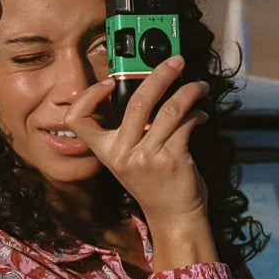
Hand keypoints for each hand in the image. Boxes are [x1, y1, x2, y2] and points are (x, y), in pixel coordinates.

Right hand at [64, 56, 209, 228]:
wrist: (174, 217)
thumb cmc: (156, 184)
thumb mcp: (132, 158)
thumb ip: (133, 130)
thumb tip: (152, 89)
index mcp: (107, 152)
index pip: (78, 120)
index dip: (88, 96)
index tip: (108, 82)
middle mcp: (122, 154)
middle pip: (136, 101)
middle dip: (160, 74)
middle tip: (175, 62)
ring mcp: (146, 157)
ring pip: (169, 109)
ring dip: (189, 91)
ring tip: (200, 87)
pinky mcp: (171, 159)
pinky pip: (185, 123)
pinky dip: (197, 113)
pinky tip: (200, 114)